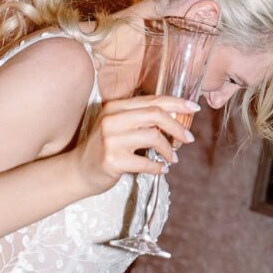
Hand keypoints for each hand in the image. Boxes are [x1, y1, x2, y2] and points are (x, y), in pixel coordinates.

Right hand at [74, 94, 198, 193]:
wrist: (79, 171)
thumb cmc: (104, 148)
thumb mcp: (118, 126)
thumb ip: (140, 119)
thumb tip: (176, 118)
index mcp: (115, 107)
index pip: (152, 100)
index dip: (177, 103)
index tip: (194, 108)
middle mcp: (112, 119)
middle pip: (155, 115)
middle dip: (177, 127)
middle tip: (188, 138)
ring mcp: (111, 140)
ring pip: (153, 137)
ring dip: (169, 149)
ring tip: (172, 158)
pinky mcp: (113, 160)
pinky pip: (146, 162)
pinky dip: (158, 166)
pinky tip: (161, 169)